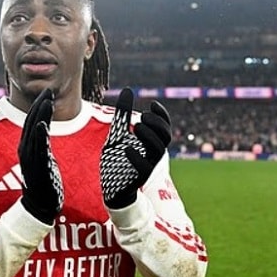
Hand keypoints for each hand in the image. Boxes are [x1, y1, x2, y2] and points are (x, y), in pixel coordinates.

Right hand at [18, 88, 63, 224]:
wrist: (40, 206)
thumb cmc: (44, 182)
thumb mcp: (43, 158)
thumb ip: (42, 143)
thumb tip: (46, 130)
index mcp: (27, 146)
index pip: (31, 121)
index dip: (38, 106)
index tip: (47, 93)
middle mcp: (25, 150)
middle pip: (31, 122)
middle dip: (39, 105)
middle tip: (48, 91)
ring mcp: (30, 158)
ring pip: (34, 132)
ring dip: (40, 115)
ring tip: (47, 101)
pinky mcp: (37, 167)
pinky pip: (38, 149)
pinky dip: (39, 135)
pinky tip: (43, 124)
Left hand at [100, 88, 171, 208]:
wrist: (111, 186)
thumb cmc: (118, 158)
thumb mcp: (118, 133)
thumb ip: (123, 114)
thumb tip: (128, 90)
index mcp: (151, 143)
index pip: (165, 128)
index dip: (163, 116)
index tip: (152, 104)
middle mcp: (152, 154)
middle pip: (165, 137)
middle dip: (157, 124)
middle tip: (143, 116)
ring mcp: (147, 166)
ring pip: (157, 151)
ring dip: (149, 136)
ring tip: (136, 126)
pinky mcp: (137, 178)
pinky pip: (143, 169)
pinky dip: (136, 157)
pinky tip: (126, 147)